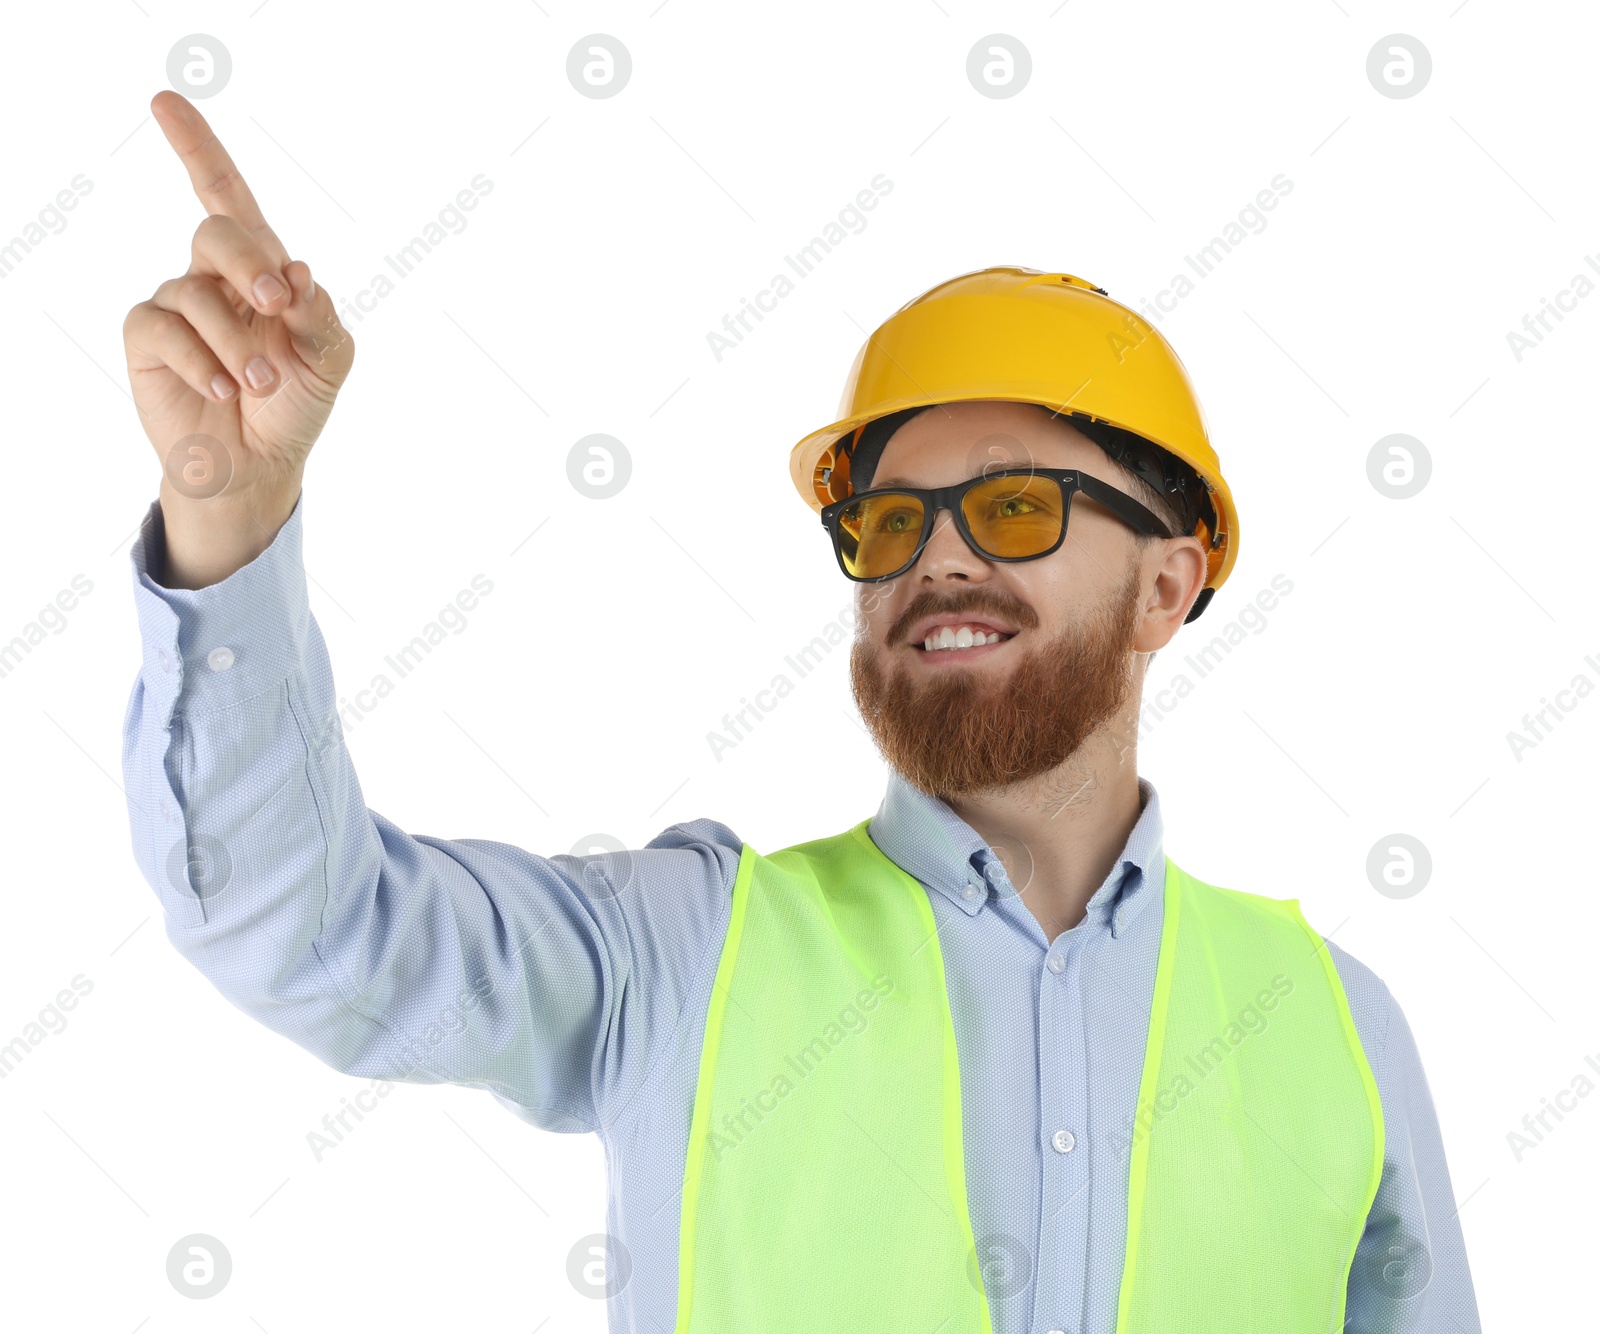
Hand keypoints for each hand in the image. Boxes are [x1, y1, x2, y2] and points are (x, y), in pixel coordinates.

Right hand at [123, 90, 355, 587]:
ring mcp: (177, 306)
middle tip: (277, 307)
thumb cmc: (295, 403)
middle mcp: (214, 278)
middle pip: (218, 232)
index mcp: (261, 269)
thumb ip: (320, 316)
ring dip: (236, 341)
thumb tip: (297, 273)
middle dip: (248, 263)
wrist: (261, 463)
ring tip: (258, 383)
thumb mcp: (327, 361)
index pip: (226, 195)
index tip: (165, 100)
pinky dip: (202, 359)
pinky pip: (163, 326)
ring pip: (195, 291)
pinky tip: (226, 390)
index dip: (197, 147)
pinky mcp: (148, 341)